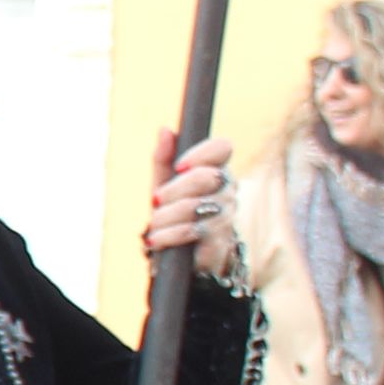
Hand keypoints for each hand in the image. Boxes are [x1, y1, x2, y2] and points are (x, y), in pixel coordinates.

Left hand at [140, 130, 240, 275]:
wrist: (179, 254)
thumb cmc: (173, 211)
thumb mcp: (162, 183)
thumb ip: (163, 158)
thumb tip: (166, 130)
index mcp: (216, 169)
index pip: (223, 147)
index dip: (201, 153)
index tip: (179, 166)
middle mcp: (228, 189)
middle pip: (205, 176)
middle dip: (174, 189)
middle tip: (156, 200)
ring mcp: (227, 214)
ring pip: (196, 206)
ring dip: (166, 216)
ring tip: (155, 225)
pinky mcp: (221, 240)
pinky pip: (195, 231)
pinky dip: (169, 234)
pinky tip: (157, 239)